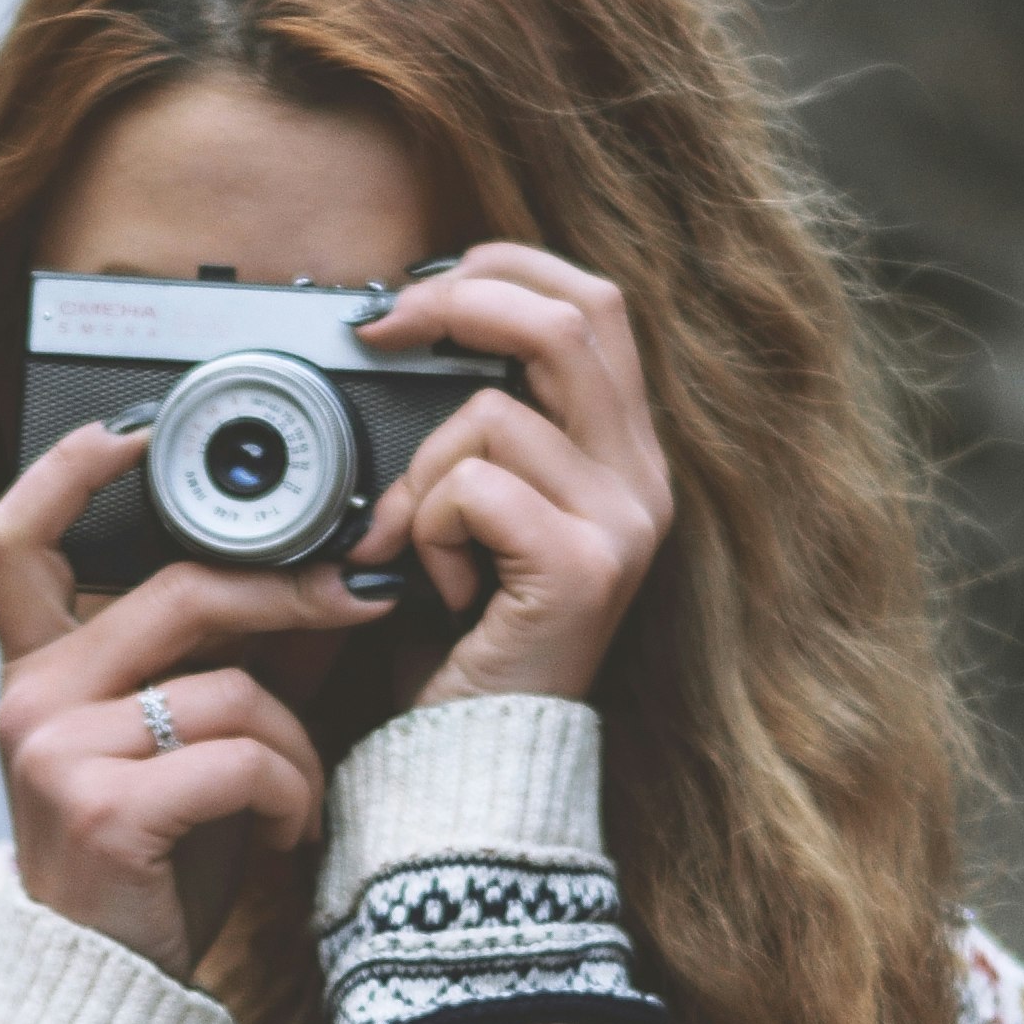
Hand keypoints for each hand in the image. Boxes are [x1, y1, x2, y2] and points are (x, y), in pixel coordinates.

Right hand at [0, 425, 397, 985]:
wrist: (109, 999)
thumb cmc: (152, 866)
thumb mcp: (187, 745)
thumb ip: (232, 658)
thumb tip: (324, 573)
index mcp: (38, 672)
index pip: (17, 539)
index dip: (70, 470)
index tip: (138, 430)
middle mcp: (30, 699)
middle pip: (178, 592)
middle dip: (288, 593)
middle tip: (361, 598)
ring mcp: (57, 753)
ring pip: (228, 686)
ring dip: (295, 744)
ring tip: (299, 798)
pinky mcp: (103, 811)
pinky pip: (242, 757)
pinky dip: (291, 794)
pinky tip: (284, 836)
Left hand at [353, 244, 673, 707]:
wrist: (476, 755)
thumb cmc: (464, 633)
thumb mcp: (479, 508)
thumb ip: (483, 426)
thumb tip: (416, 324)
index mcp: (622, 451)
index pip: (594, 303)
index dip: (505, 268)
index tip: (418, 287)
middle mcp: (643, 478)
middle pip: (566, 319)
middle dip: (456, 303)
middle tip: (380, 330)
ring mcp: (623, 522)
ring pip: (489, 411)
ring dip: (419, 473)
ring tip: (420, 544)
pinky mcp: (584, 567)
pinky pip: (472, 488)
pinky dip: (425, 530)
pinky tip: (435, 585)